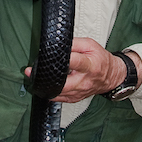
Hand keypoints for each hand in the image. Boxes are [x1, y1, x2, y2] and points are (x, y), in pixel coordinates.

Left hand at [24, 38, 141, 103]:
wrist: (111, 76)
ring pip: (58, 93)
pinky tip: (43, 85)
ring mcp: (79, 92)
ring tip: (33, 77)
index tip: (49, 56)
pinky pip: (59, 98)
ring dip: (44, 85)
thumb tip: (59, 44)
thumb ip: (75, 43)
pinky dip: (50, 92)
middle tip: (30, 71)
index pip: (76, 62)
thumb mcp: (91, 45)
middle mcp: (84, 81)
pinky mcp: (75, 98)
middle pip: (63, 83)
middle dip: (46, 78)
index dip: (63, 59)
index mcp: (90, 65)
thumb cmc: (101, 59)